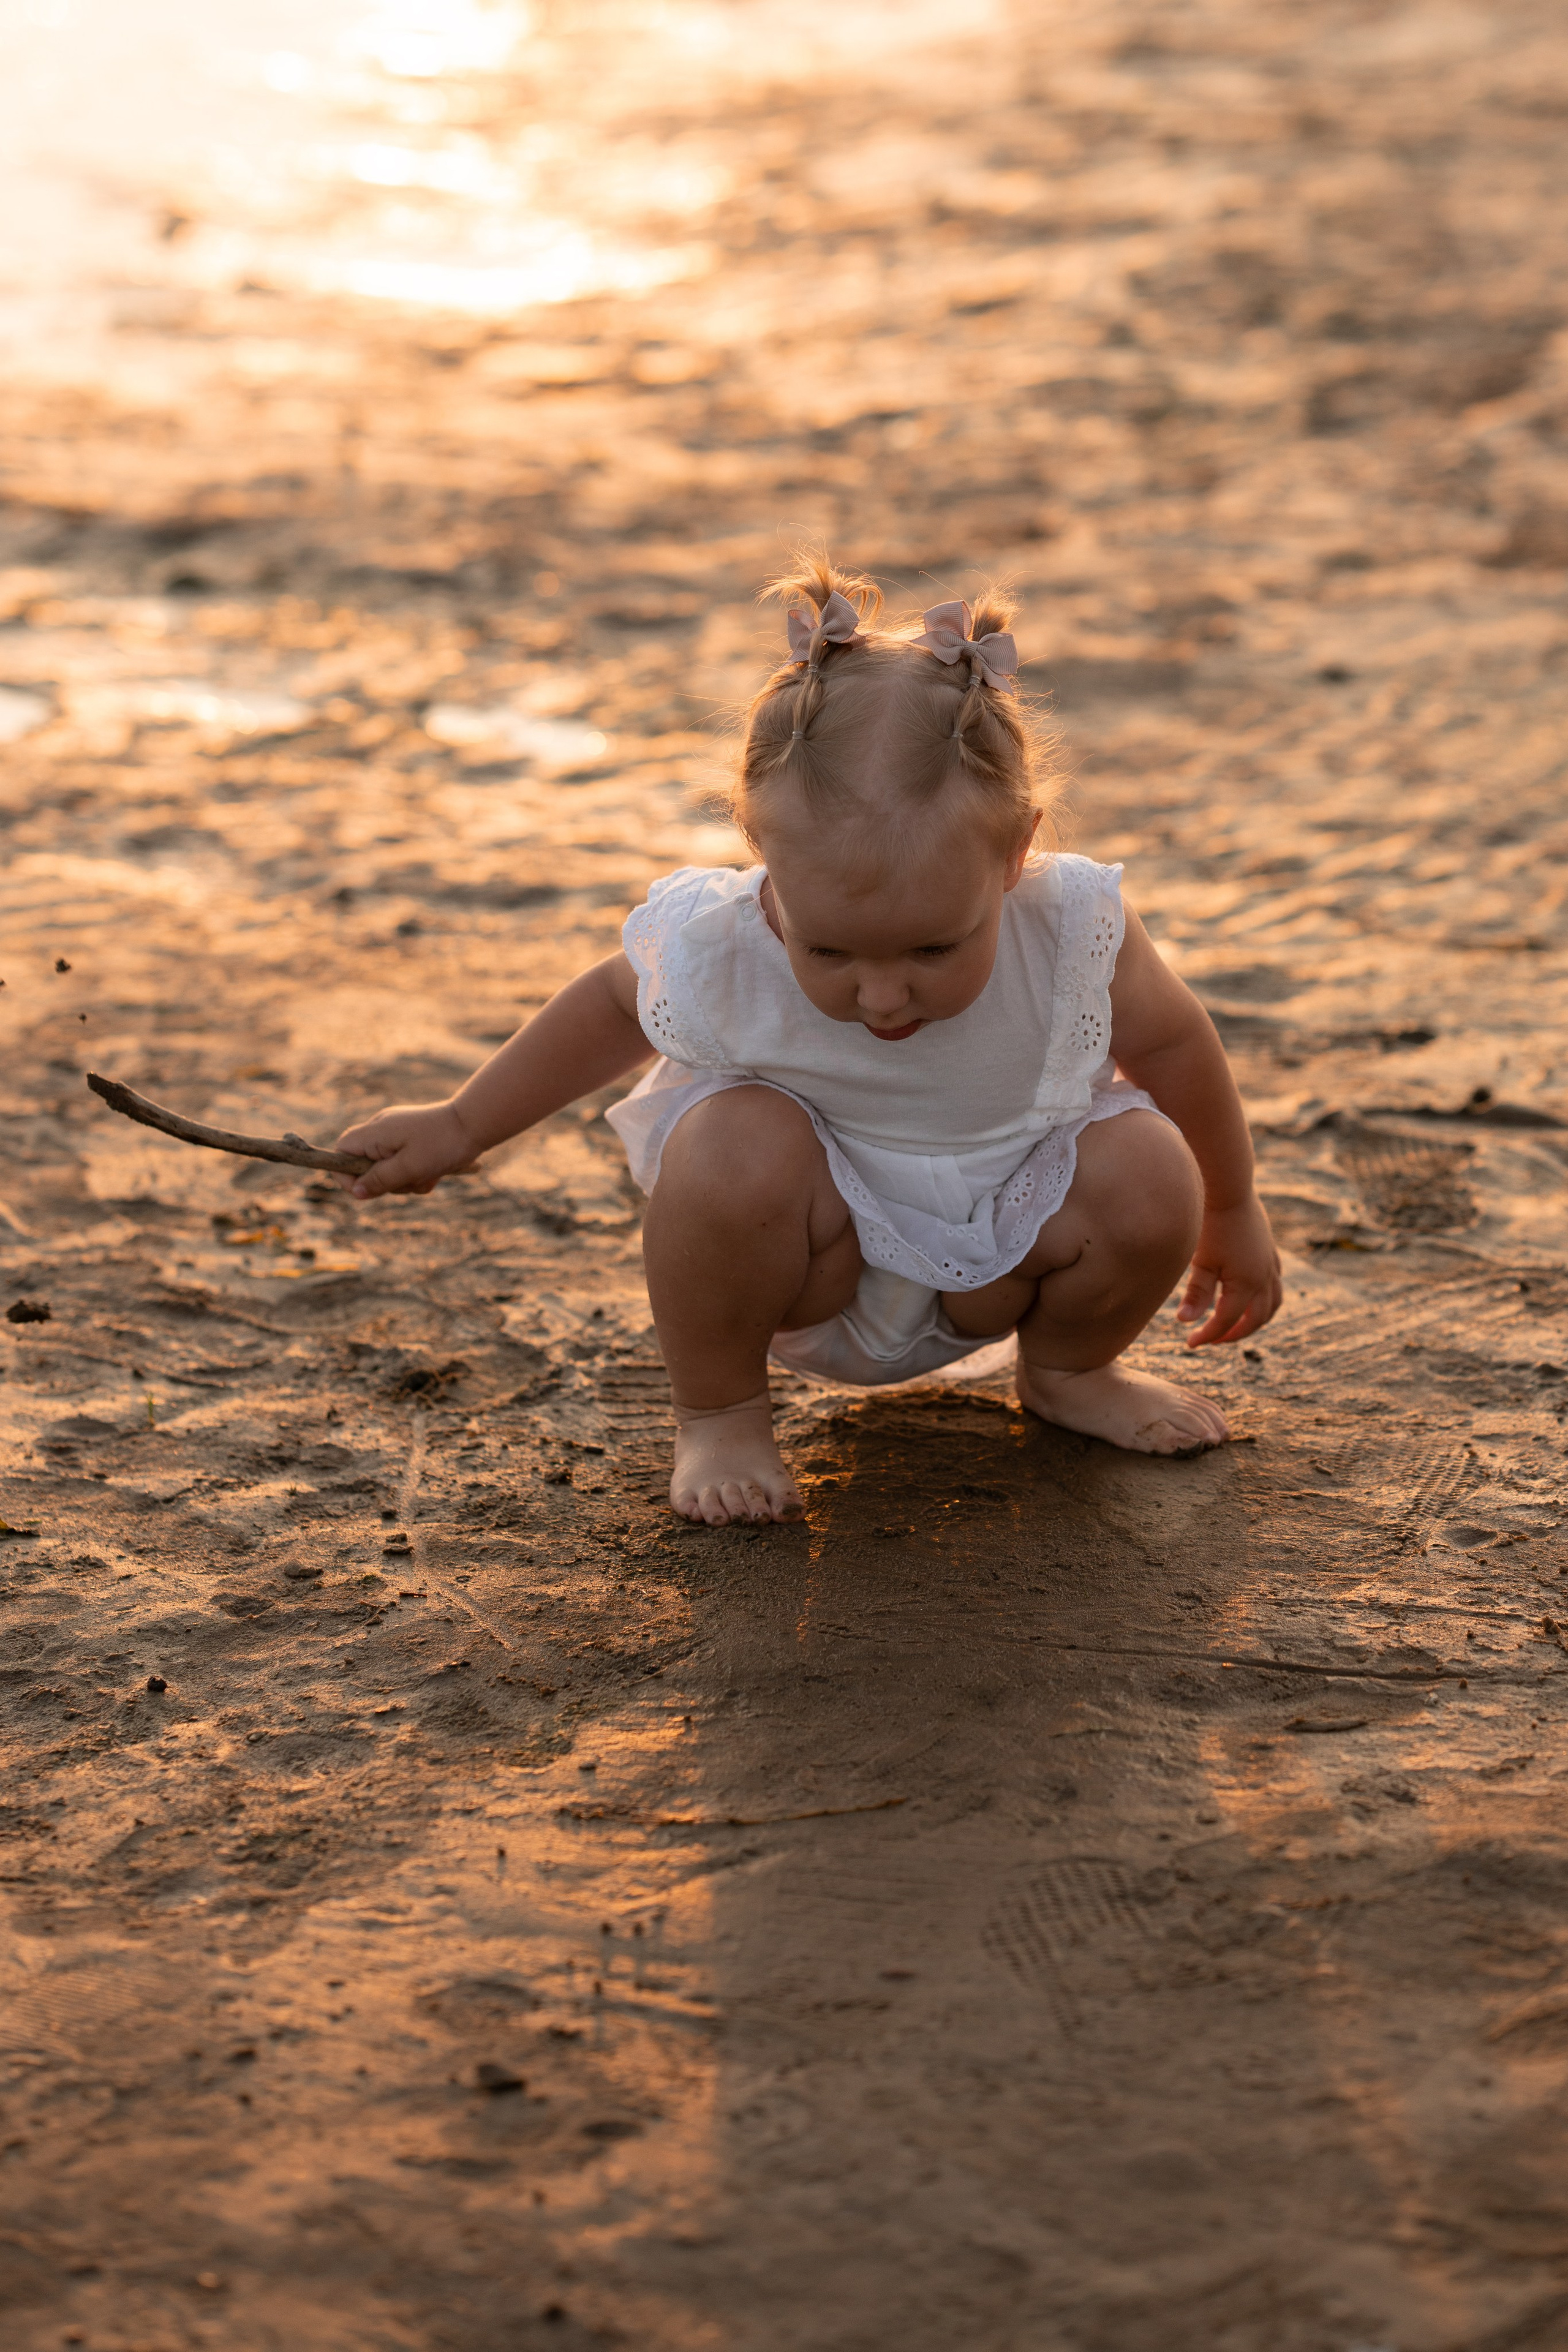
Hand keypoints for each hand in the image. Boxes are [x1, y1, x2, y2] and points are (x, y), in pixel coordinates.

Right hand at [336, 1100, 476, 1200]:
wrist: (475, 1123)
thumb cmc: (442, 1144)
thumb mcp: (409, 1167)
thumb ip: (379, 1180)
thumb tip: (356, 1192)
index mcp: (375, 1132)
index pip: (341, 1152)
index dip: (348, 1175)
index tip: (369, 1189)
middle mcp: (382, 1130)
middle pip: (366, 1166)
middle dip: (387, 1181)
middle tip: (410, 1179)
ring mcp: (397, 1134)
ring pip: (389, 1169)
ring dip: (407, 1179)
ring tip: (429, 1173)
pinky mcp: (413, 1139)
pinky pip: (405, 1164)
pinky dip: (419, 1172)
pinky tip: (437, 1171)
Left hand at [1177, 1194, 1281, 1347]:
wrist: (1229, 1188)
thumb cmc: (1211, 1223)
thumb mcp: (1201, 1260)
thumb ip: (1196, 1294)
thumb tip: (1185, 1322)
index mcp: (1246, 1283)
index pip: (1227, 1320)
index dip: (1208, 1335)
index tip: (1190, 1343)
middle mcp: (1264, 1277)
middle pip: (1255, 1320)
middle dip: (1233, 1334)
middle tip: (1211, 1339)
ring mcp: (1271, 1264)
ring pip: (1272, 1304)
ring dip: (1255, 1321)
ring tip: (1234, 1326)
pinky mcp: (1270, 1251)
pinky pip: (1275, 1285)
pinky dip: (1265, 1300)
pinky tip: (1249, 1297)